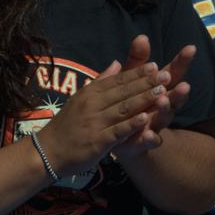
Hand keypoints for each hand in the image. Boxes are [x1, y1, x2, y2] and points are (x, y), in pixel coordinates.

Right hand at [38, 55, 168, 175]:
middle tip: (166, 75)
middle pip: (123, 92)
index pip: (117, 80)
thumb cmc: (67, 125)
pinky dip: (132, 124)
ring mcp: (95, 123)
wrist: (48, 151)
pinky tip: (146, 118)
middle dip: (146, 83)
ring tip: (162, 92)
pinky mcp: (97, 141)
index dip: (137, 73)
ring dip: (143, 99)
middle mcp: (92, 105)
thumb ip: (100, 81)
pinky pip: (117, 131)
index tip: (155, 66)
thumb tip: (117, 63)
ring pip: (123, 109)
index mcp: (90, 93)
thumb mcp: (80, 98)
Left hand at [100, 36, 195, 161]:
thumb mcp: (131, 78)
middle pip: (174, 98)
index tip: (190, 48)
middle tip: (185, 85)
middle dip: (179, 92)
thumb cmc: (128, 101)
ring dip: (166, 111)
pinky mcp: (142, 142)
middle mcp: (161, 107)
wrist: (120, 136)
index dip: (181, 62)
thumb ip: (137, 60)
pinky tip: (150, 135)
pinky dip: (150, 139)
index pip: (172, 74)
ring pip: (164, 118)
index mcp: (159, 89)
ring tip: (164, 102)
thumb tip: (141, 37)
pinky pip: (149, 141)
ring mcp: (154, 125)